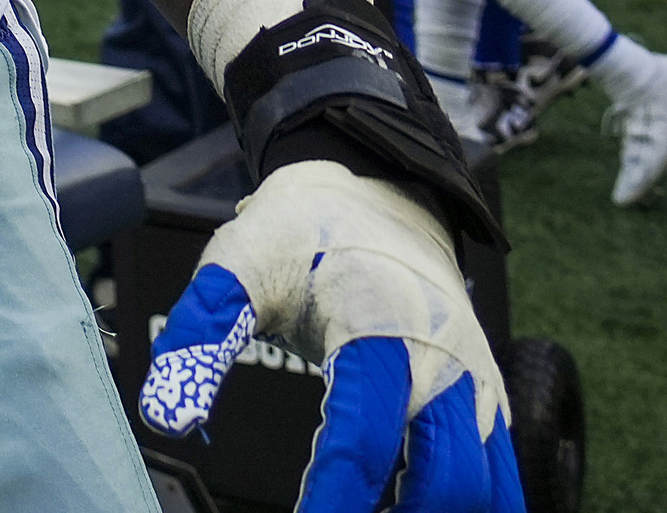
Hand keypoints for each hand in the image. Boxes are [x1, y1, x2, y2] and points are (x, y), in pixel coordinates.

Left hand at [140, 161, 518, 511]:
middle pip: (446, 478)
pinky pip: (501, 474)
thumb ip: (200, 336)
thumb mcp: (237, 264)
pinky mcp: (486, 397)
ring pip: (485, 486)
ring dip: (433, 510)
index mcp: (379, 330)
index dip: (334, 496)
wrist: (376, 185)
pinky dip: (469, 502)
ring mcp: (475, 382)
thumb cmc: (302, 231)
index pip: (363, 435)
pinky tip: (414, 509)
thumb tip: (165, 417)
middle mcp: (444, 361)